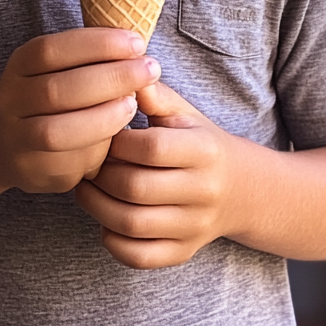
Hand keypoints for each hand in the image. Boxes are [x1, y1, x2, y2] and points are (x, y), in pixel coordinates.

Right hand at [0, 28, 161, 194]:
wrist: (1, 143)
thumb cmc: (46, 94)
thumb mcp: (56, 67)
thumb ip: (88, 57)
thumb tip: (136, 49)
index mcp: (19, 65)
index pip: (51, 50)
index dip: (96, 45)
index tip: (137, 42)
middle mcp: (10, 101)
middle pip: (56, 91)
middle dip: (110, 79)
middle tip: (149, 70)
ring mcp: (16, 140)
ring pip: (56, 133)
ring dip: (103, 118)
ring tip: (133, 105)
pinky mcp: (32, 173)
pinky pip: (67, 164)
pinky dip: (96, 150)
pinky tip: (117, 138)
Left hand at [75, 80, 238, 268]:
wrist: (241, 189)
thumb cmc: (199, 142)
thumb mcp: (184, 112)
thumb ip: (154, 93)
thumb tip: (123, 69)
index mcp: (203, 150)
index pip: (150, 147)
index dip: (116, 141)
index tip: (100, 131)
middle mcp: (203, 191)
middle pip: (135, 188)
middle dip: (100, 174)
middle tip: (84, 161)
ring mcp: (194, 227)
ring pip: (131, 224)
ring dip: (97, 206)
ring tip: (85, 186)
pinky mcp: (183, 253)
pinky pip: (139, 256)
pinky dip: (112, 240)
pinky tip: (104, 218)